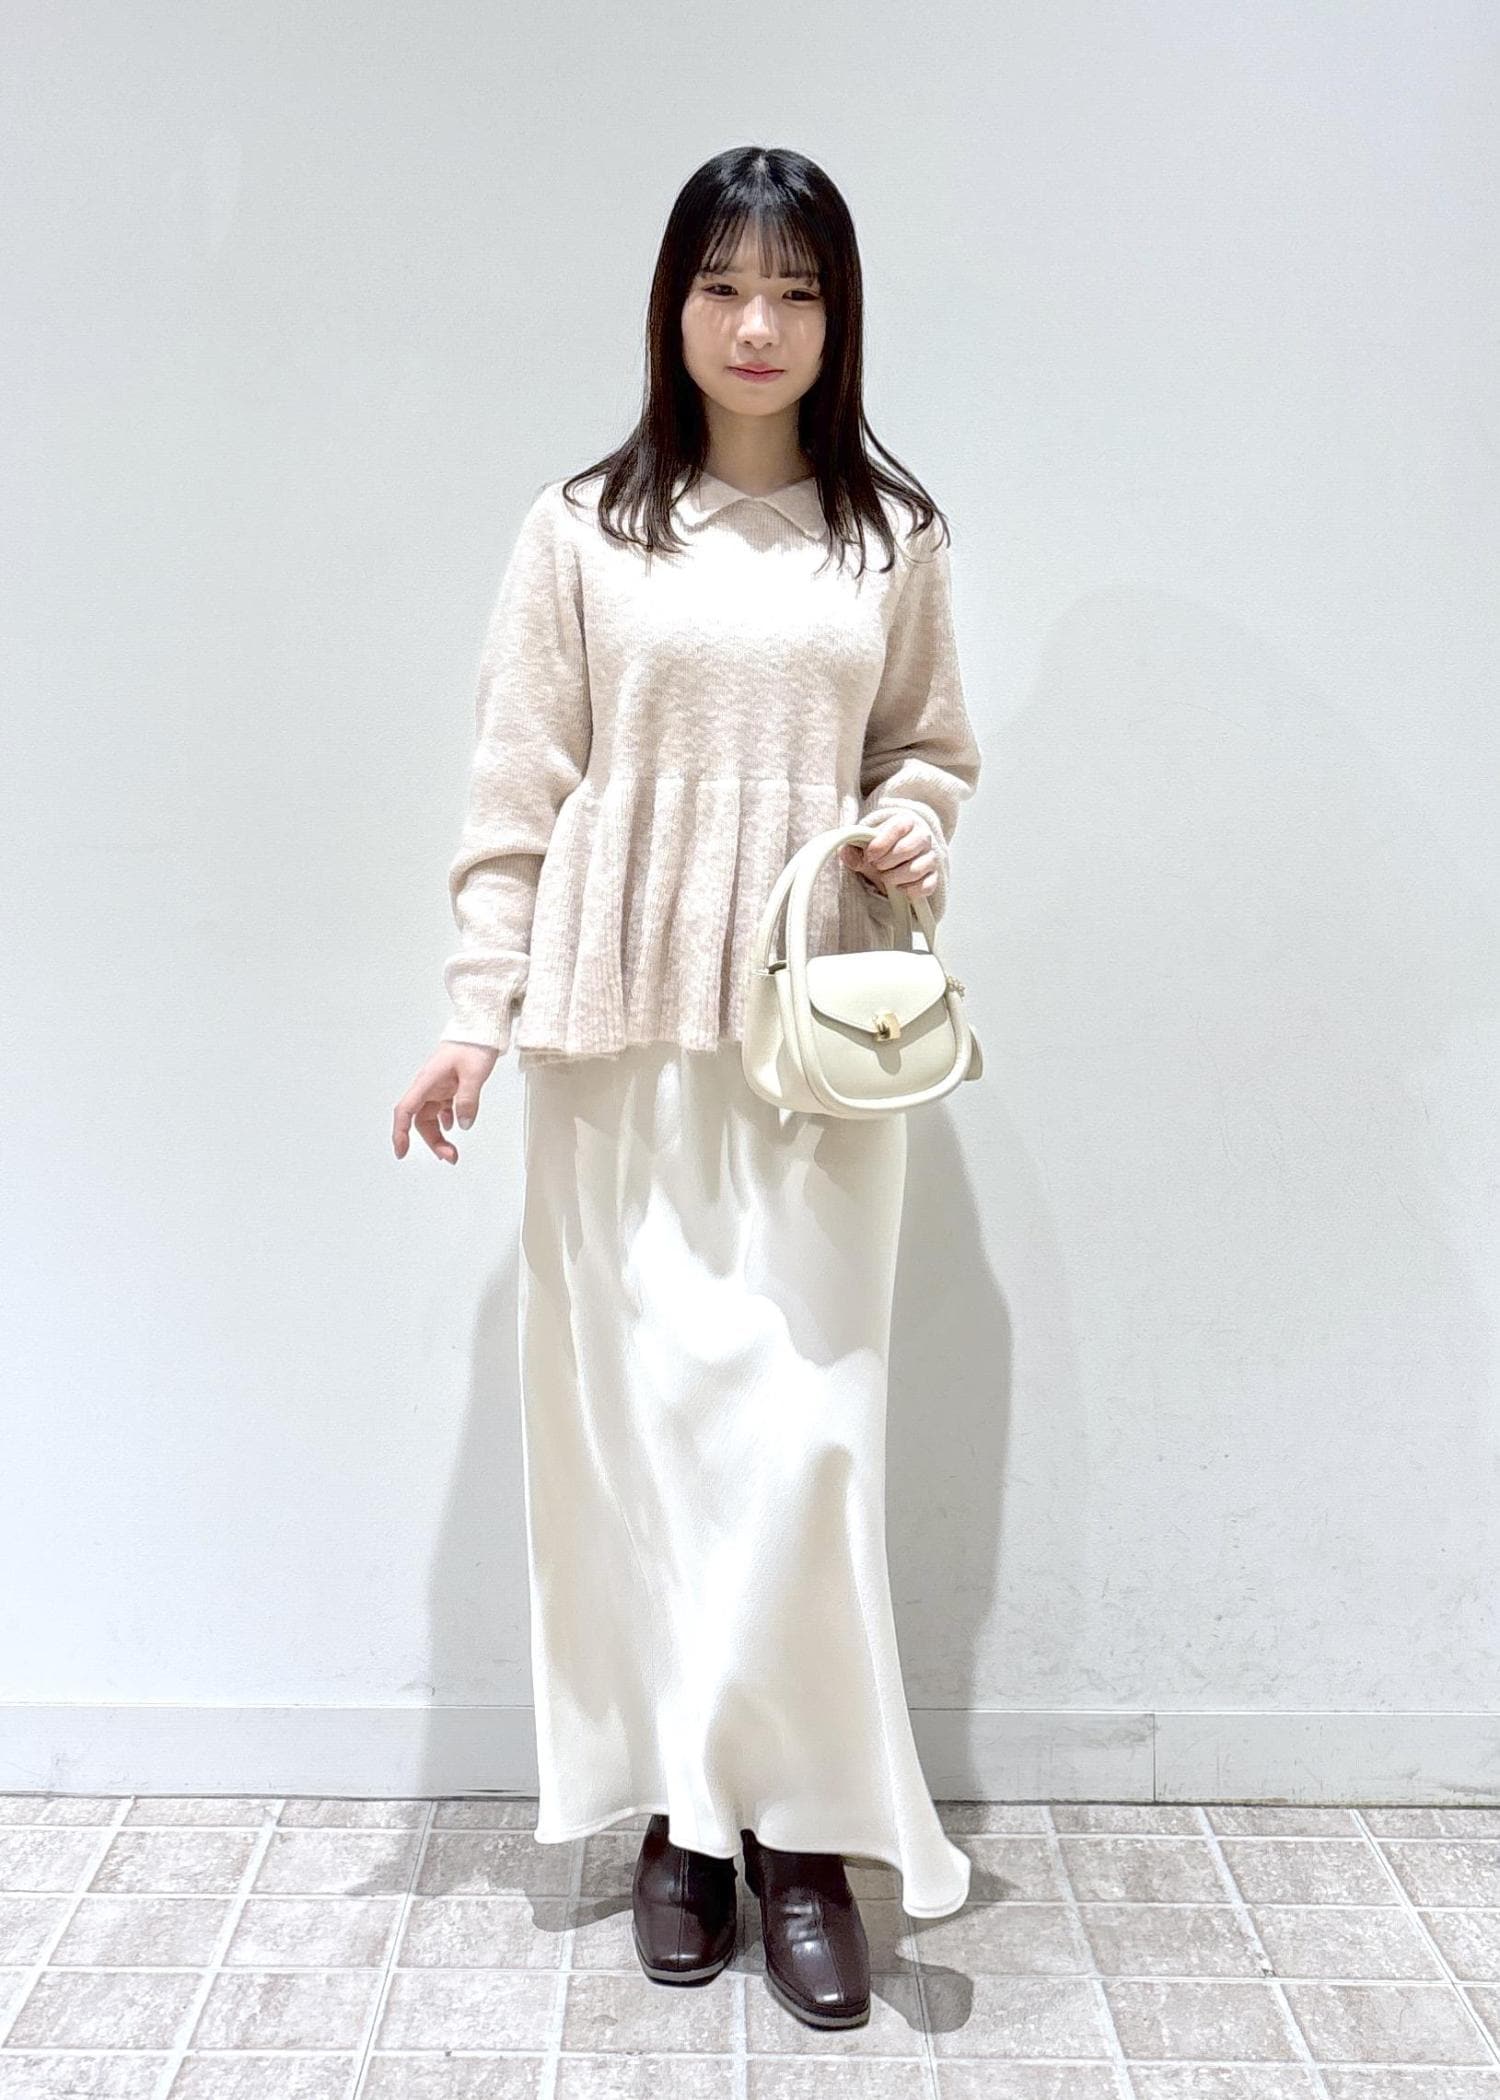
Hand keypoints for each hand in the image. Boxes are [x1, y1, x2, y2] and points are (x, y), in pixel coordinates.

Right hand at [392, 1041, 499, 1164]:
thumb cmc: (473, 1045)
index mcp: (427, 1081)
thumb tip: (463, 1123)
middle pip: (420, 1121)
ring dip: (439, 1136)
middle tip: (449, 1156)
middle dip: (432, 1141)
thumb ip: (468, 1099)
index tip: (401, 1151)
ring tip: (453, 1151)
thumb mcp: (474, 1074)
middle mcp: (428, 1086)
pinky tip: (455, 1126)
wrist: (481, 1031)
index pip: (406, 1110)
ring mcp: (437, 1088)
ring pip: (431, 1119)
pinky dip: (446, 1122)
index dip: (400, 1132)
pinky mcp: (447, 1088)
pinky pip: (441, 1110)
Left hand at [839, 810, 938, 899]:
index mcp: (906, 822)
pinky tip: (899, 887)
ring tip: (885, 877)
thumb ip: (853, 847)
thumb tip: (846, 854)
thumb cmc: (881, 845)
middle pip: (907, 849)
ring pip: (916, 870)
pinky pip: (926, 886)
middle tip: (876, 866)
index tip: (869, 855)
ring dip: (895, 877)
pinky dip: (910, 890)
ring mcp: (930, 857)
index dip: (881, 844)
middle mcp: (922, 837)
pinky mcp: (933, 876)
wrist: (898, 850)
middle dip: (886, 862)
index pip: (897, 828)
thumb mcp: (865, 842)